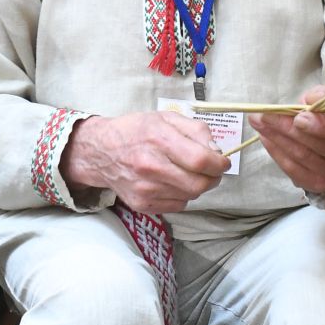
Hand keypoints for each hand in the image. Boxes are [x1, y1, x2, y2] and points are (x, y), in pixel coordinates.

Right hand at [60, 112, 228, 214]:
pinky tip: (173, 183)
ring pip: (190, 196)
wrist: (100, 152)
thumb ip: (196, 130)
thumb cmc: (136, 131)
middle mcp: (150, 166)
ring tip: (188, 173)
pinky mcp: (141, 204)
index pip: (201, 160)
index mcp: (158, 139)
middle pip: (199, 184)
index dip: (219, 164)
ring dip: (197, 186)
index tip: (223, 162)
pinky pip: (177, 206)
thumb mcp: (166, 118)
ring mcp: (145, 188)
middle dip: (213, 178)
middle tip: (212, 171)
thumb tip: (216, 151)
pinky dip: (182, 196)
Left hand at [250, 86, 324, 194]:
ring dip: (277, 138)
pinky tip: (266, 139)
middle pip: (318, 146)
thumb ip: (322, 96)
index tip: (299, 117)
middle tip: (264, 115)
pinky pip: (293, 170)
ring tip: (259, 122)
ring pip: (302, 157)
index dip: (322, 126)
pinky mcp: (320, 184)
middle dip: (287, 128)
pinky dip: (277, 153)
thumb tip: (310, 99)